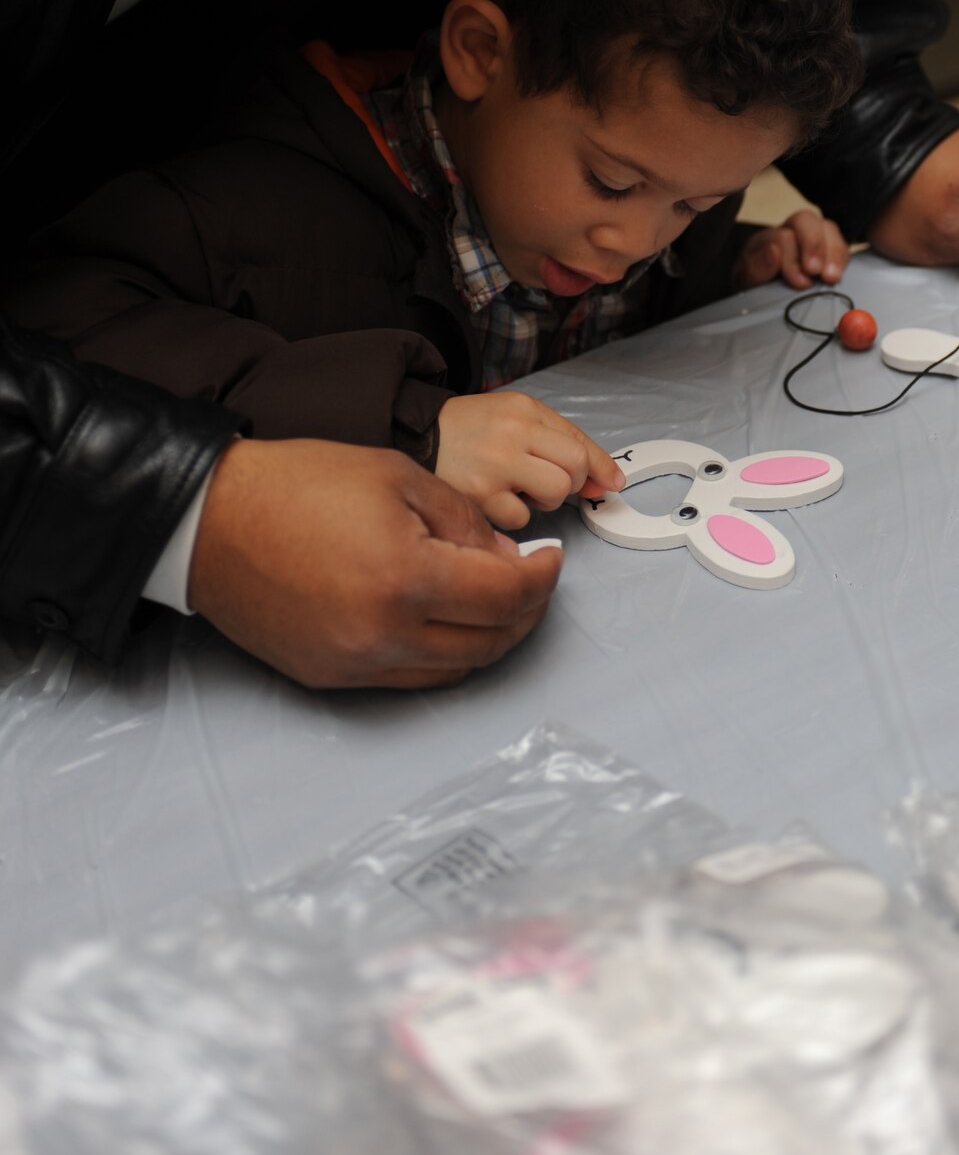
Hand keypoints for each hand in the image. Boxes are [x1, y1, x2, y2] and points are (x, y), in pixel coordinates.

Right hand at [189, 437, 561, 689]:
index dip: (541, 580)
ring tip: (495, 598)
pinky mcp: (329, 677)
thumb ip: (464, 521)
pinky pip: (409, 677)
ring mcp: (354, 664)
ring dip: (488, 637)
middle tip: (532, 580)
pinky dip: (442, 653)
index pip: (505, 598)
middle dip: (525, 612)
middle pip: (488, 642)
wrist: (211, 521)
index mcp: (406, 578)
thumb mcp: (398, 477)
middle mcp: (383, 634)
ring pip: (453, 668)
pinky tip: (446, 619)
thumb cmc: (299, 485)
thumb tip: (506, 558)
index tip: (551, 559)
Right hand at [436, 391, 623, 530]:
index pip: (580, 443)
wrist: (417, 435)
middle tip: (547, 480)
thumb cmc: (474, 429)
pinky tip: (496, 497)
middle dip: (571, 482)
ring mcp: (495, 466)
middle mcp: (512, 434)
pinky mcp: (478, 496)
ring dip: (545, 499)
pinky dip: (515, 513)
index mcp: (525, 411)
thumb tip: (610, 481)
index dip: (601, 468)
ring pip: (554, 493)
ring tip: (519, 487)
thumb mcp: (519, 416)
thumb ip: (564, 442)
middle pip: (575, 469)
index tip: (612, 483)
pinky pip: (522, 517)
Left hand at [735, 208, 850, 290]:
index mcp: (767, 238)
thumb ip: (755, 267)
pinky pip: (841, 244)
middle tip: (817, 271)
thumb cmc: (753, 285)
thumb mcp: (746, 280)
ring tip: (832, 276)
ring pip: (827, 228)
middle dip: (814, 244)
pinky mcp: (827, 251)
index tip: (801, 281)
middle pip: (806, 220)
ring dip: (834, 252)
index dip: (792, 258)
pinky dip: (842, 258)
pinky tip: (838, 274)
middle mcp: (790, 232)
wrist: (761, 294)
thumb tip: (773, 252)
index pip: (783, 236)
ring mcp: (811, 239)